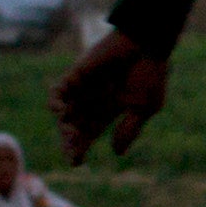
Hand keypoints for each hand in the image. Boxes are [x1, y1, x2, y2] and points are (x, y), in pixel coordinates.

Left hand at [54, 29, 172, 162]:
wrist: (146, 45)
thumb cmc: (150, 74)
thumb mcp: (145, 107)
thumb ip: (130, 129)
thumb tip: (117, 152)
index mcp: (109, 111)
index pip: (89, 133)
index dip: (80, 148)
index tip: (76, 162)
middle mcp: (92, 101)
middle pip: (74, 127)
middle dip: (70, 141)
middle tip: (72, 151)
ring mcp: (83, 89)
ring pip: (65, 113)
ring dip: (64, 126)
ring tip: (71, 133)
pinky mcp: (76, 75)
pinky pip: (58, 92)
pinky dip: (55, 102)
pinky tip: (61, 112)